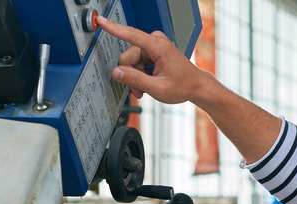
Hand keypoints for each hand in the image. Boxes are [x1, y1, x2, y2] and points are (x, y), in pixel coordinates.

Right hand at [96, 15, 212, 103]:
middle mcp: (155, 42)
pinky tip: (147, 82)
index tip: (101, 20)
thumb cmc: (183, 86)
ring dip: (135, 77)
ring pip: (131, 62)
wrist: (195, 86)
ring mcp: (153, 46)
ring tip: (145, 89)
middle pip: (128, 57)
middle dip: (130, 75)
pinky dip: (139, 74)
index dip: (113, 28)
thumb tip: (116, 72)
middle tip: (138, 90)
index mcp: (158, 47)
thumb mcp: (158, 88)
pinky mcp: (152, 51)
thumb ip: (135, 79)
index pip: (131, 34)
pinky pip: (136, 62)